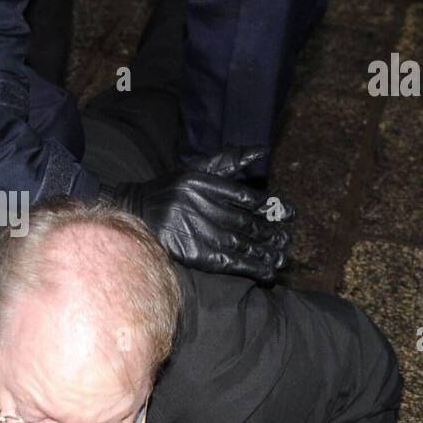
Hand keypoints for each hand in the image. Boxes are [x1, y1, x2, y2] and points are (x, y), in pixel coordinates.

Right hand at [112, 148, 293, 281]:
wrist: (133, 212)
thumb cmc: (170, 189)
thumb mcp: (196, 169)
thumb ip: (229, 161)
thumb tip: (262, 151)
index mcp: (201, 182)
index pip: (244, 196)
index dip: (270, 207)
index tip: (289, 214)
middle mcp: (198, 204)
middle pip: (244, 222)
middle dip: (269, 233)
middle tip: (287, 239)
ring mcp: (193, 229)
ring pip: (238, 243)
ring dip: (263, 252)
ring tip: (281, 257)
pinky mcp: (189, 251)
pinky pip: (225, 261)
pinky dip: (248, 267)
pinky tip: (264, 271)